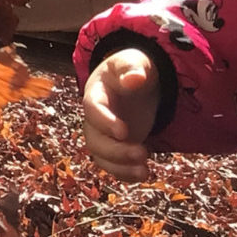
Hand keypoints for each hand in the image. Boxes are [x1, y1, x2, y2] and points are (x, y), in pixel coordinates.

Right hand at [82, 48, 161, 180]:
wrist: (132, 83)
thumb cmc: (131, 70)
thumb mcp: (134, 62)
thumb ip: (132, 68)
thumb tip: (134, 78)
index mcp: (96, 93)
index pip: (92, 107)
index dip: (104, 121)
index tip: (123, 131)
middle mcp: (95, 117)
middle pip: (94, 138)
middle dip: (115, 151)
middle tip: (142, 153)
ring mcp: (103, 134)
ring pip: (101, 155)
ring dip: (120, 166)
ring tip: (144, 171)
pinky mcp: (114, 147)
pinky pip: (111, 165)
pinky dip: (124, 173)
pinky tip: (143, 174)